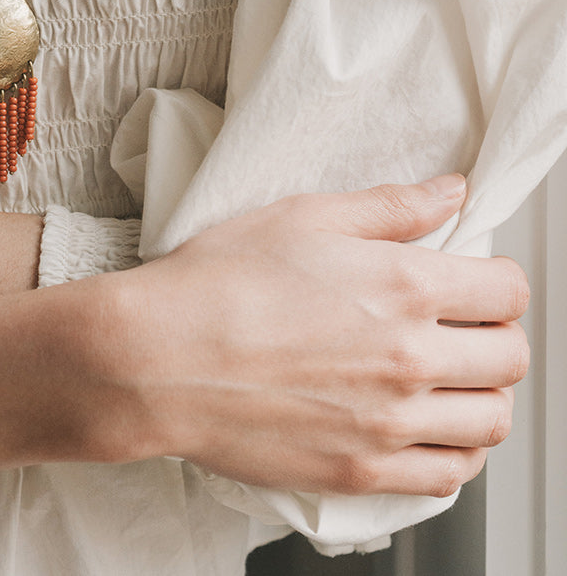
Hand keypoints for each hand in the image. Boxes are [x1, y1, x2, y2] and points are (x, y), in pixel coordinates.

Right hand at [89, 176, 526, 497]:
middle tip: (462, 326)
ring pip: (492, 422)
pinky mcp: (362, 471)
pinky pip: (448, 475)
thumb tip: (451, 192)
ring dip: (482, 396)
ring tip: (448, 378)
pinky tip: (426, 426)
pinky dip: (454, 451)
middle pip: (511, 358)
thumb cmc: (217, 281)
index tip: (478, 282)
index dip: (498, 281)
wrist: (157, 359)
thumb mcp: (303, 217)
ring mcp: (389, 422)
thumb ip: (390, 207)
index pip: (507, 291)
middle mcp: (409, 357)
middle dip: (496, 335)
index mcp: (402, 285)